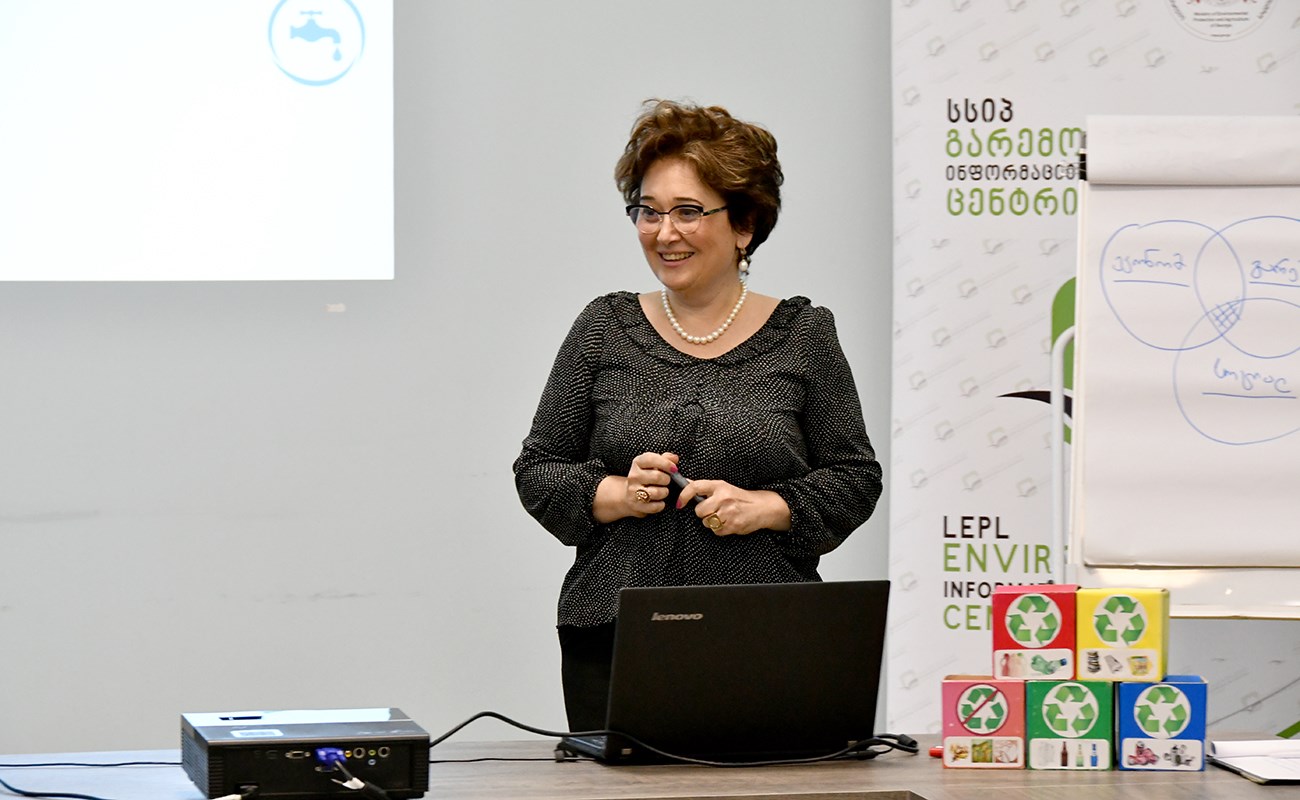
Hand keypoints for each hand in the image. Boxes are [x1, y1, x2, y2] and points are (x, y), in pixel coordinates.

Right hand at [593, 452, 678, 522]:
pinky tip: (659, 501)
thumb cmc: (647, 477)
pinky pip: (655, 506)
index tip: (674, 469)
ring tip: (663, 491)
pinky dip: (661, 505)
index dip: (665, 463)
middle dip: (667, 480)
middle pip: (657, 476)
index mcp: (638, 463)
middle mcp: (633, 476)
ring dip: (664, 492)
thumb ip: (665, 459)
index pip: (651, 459)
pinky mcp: (636, 505)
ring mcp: (633, 491)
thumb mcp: (653, 464)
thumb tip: (674, 458)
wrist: (630, 495)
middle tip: (667, 481)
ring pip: (657, 492)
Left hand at [676, 479, 790, 535]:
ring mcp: (729, 512)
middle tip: (713, 510)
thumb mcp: (723, 487)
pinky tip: (728, 522)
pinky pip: (716, 531)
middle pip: (699, 511)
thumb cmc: (739, 497)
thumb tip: (685, 482)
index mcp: (719, 486)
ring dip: (711, 522)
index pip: (695, 487)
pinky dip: (719, 529)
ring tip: (723, 516)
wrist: (762, 507)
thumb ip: (704, 488)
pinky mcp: (733, 525)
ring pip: (707, 522)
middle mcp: (723, 497)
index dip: (683, 496)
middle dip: (703, 513)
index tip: (679, 503)